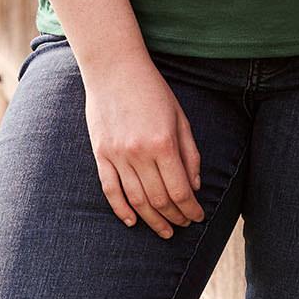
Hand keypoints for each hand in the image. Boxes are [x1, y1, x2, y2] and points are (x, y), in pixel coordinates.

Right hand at [83, 56, 205, 237]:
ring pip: (136, 200)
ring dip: (152, 220)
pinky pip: (110, 190)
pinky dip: (121, 210)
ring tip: (165, 230)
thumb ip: (190, 153)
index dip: (191, 209)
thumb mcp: (180, 117)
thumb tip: (195, 186)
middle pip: (159, 200)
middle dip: (175, 217)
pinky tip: (132, 221)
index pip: (180, 190)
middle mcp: (139, 153)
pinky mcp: (101, 154)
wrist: (114, 68)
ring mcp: (117, 155)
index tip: (198, 217)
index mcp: (163, 143)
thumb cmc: (152, 90)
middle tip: (184, 225)